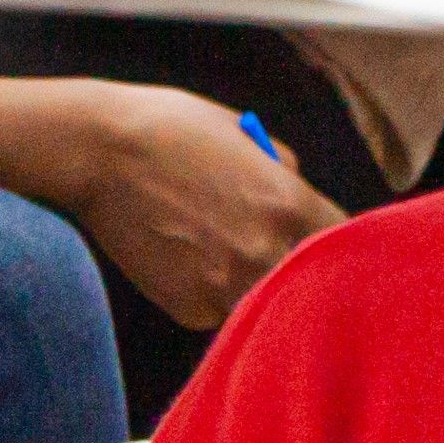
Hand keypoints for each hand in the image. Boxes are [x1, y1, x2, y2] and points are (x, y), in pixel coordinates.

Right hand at [0, 81, 342, 331]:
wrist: (97, 152)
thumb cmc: (171, 129)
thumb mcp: (244, 133)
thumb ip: (282, 169)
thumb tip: (297, 186)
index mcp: (291, 205)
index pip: (346, 244)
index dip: (340, 245)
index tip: (331, 245)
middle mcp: (266, 252)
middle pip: (313, 286)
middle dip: (307, 276)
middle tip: (293, 266)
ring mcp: (226, 286)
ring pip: (266, 306)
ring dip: (261, 291)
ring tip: (231, 260)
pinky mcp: (190, 309)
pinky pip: (221, 313)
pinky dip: (215, 297)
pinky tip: (190, 264)